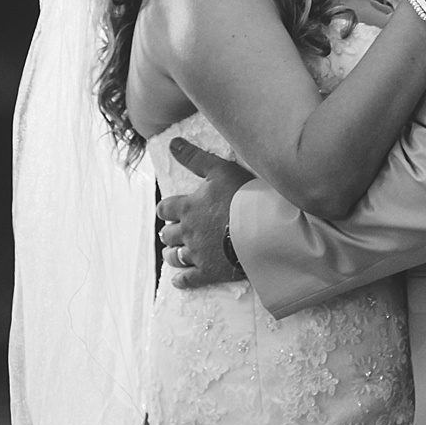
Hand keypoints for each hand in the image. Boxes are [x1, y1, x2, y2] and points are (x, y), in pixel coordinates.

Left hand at [157, 139, 253, 288]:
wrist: (260, 228)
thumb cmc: (241, 195)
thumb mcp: (218, 169)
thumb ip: (194, 157)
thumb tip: (172, 144)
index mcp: (187, 207)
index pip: (165, 208)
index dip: (165, 209)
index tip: (168, 210)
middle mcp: (187, 231)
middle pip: (168, 234)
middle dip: (169, 232)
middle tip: (171, 231)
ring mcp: (197, 253)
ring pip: (175, 256)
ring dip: (171, 254)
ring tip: (172, 253)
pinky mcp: (208, 272)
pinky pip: (188, 279)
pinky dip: (181, 280)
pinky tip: (177, 280)